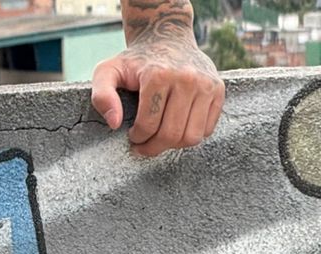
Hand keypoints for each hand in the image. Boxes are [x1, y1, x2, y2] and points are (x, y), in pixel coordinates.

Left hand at [92, 25, 224, 158]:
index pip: (149, 126)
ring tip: (161, 136)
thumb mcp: (108, 72)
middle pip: (172, 135)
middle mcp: (187, 78)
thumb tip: (115, 123)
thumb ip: (102, 96)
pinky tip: (177, 125)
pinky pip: (207, 129)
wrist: (167, 38)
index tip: (132, 135)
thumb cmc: (135, 61)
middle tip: (144, 144)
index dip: (137, 139)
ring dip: (173, 145)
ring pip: (192, 137)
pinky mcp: (218, 89)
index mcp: (159, 75)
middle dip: (154, 147)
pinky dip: (191, 134)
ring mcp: (206, 84)